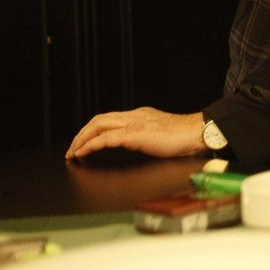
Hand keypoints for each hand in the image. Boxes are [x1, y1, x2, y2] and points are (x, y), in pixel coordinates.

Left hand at [65, 107, 207, 159]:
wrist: (197, 133)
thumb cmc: (185, 137)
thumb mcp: (160, 134)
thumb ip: (146, 136)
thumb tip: (138, 144)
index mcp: (141, 115)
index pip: (109, 119)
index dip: (93, 130)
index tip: (84, 143)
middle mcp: (134, 116)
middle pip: (98, 120)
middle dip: (81, 134)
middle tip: (72, 149)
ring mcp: (134, 124)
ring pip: (98, 126)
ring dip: (81, 139)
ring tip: (73, 152)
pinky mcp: (134, 135)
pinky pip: (105, 139)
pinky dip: (90, 145)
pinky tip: (83, 153)